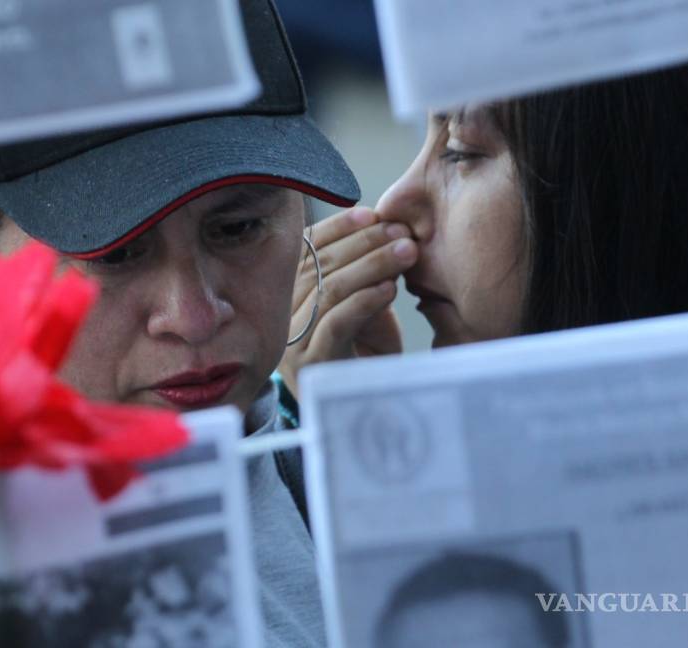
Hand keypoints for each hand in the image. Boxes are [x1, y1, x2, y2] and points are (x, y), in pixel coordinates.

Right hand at [278, 207, 415, 395]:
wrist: (366, 409)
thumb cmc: (366, 354)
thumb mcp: (364, 304)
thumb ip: (363, 273)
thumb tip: (382, 227)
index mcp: (287, 295)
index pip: (304, 249)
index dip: (337, 228)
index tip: (371, 213)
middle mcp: (281, 316)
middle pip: (318, 265)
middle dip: (363, 242)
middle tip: (400, 231)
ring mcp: (292, 341)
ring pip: (328, 289)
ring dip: (372, 265)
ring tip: (406, 252)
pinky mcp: (311, 364)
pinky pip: (336, 322)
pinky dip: (365, 300)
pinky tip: (390, 289)